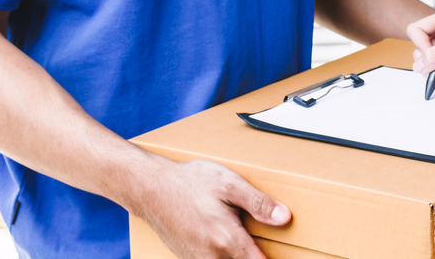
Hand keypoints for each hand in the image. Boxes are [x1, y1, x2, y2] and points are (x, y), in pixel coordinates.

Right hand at [138, 158, 289, 257]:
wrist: (151, 188)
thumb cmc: (189, 183)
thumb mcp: (228, 184)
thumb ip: (258, 203)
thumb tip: (284, 217)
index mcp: (228, 240)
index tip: (277, 252)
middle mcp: (213, 257)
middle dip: (252, 253)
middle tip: (251, 232)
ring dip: (236, 253)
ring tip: (231, 228)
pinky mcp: (188, 258)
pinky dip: (220, 253)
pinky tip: (218, 235)